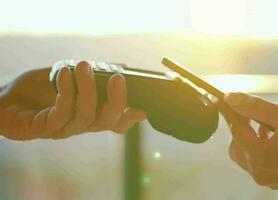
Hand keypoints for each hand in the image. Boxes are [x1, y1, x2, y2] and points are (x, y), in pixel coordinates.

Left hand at [0, 61, 145, 139]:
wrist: (5, 99)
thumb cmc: (39, 88)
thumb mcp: (70, 75)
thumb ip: (95, 73)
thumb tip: (123, 65)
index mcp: (90, 115)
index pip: (115, 123)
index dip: (130, 118)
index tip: (141, 108)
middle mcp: (80, 125)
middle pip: (108, 122)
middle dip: (117, 101)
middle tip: (118, 78)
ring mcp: (64, 129)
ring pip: (87, 116)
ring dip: (88, 89)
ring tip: (84, 66)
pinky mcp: (45, 128)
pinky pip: (63, 114)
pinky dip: (68, 92)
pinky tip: (65, 74)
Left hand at [220, 92, 277, 195]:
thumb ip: (255, 107)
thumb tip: (230, 98)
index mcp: (258, 157)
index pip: (235, 129)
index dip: (231, 112)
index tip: (228, 100)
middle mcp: (258, 172)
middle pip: (235, 146)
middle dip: (239, 128)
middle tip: (249, 115)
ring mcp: (266, 180)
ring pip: (245, 157)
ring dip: (249, 140)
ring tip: (263, 127)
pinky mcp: (275, 182)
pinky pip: (257, 165)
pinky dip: (258, 150)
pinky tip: (273, 139)